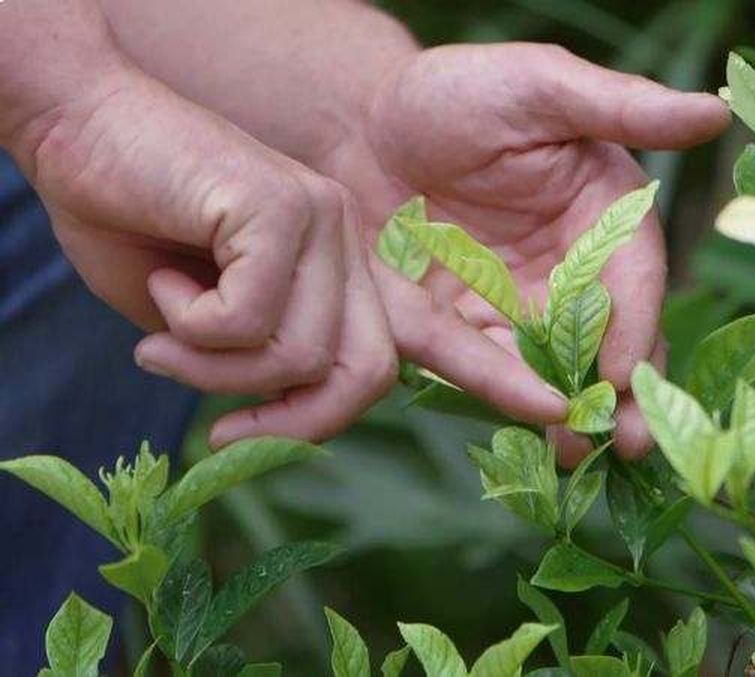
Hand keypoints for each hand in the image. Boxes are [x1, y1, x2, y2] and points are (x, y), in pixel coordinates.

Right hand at [12, 69, 395, 446]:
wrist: (72, 125)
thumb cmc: (126, 219)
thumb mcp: (200, 318)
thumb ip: (254, 363)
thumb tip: (285, 424)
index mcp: (337, 265)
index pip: (374, 366)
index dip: (319, 421)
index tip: (237, 439)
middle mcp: (343, 239)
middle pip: (366, 372)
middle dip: (288, 423)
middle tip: (217, 430)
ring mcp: (320, 218)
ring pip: (301, 356)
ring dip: (214, 369)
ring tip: (163, 334)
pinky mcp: (279, 206)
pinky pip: (248, 319)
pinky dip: (190, 326)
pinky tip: (161, 282)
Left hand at [334, 43, 728, 461]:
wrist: (358, 123)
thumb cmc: (456, 91)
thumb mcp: (539, 85)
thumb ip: (620, 105)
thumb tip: (714, 109)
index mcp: (605, 211)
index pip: (634, 275)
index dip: (635, 323)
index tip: (628, 369)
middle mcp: (572, 266)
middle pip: (609, 337)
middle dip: (623, 392)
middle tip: (629, 442)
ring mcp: (518, 303)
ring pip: (555, 367)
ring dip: (570, 413)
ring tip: (576, 451)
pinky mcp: (464, 328)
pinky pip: (486, 370)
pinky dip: (505, 401)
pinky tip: (522, 431)